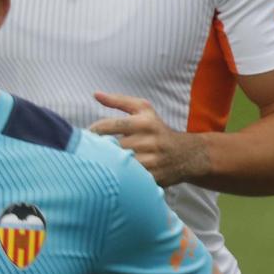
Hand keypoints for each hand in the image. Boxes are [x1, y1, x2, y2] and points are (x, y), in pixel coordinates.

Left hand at [90, 92, 206, 186]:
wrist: (187, 155)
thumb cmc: (158, 130)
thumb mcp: (144, 110)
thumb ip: (119, 101)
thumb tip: (96, 94)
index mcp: (144, 123)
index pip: (107, 126)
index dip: (91, 132)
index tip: (86, 137)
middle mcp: (148, 141)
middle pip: (110, 147)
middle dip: (96, 149)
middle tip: (86, 151)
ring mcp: (151, 162)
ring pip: (118, 164)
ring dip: (105, 164)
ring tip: (96, 162)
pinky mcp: (153, 178)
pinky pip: (129, 179)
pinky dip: (117, 177)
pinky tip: (111, 175)